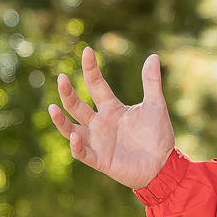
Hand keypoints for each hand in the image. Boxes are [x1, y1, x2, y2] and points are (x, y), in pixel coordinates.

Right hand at [49, 47, 176, 189]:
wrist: (164, 165)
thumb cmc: (158, 136)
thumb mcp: (155, 105)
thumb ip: (151, 83)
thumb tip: (153, 56)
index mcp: (111, 108)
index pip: (96, 85)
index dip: (90, 69)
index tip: (87, 51)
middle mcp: (99, 123)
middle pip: (77, 105)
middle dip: (68, 93)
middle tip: (62, 78)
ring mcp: (97, 141)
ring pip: (71, 129)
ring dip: (61, 120)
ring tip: (53, 107)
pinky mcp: (100, 159)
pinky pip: (82, 153)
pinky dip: (77, 146)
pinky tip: (76, 137)